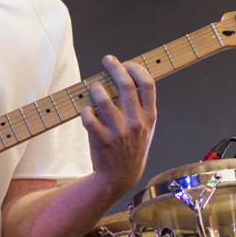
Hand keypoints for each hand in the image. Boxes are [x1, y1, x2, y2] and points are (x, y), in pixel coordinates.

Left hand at [81, 56, 156, 200]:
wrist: (121, 177)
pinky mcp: (101, 140)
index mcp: (149, 117)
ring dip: (96, 87)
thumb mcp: (147, 128)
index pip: (147, 84)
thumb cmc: (133, 147)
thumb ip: (142, 106)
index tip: (127, 63)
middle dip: (114, 66)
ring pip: (102, 97)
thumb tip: (128, 76)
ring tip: (95, 87)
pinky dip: (86, 109)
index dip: (136, 68)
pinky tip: (88, 110)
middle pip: (125, 84)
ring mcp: (118, 132)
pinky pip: (89, 116)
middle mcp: (136, 123)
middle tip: (107, 60)